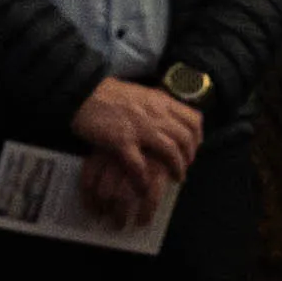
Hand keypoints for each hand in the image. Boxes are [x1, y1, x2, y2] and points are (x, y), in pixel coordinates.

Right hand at [69, 73, 201, 217]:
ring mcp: (140, 128)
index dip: (198, 136)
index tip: (195, 147)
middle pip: (185, 138)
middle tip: (185, 166)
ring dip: (176, 168)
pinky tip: (145, 187)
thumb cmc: (108, 94)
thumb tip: (168, 115)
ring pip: (170, 151)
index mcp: (161, 101)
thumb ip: (156, 105)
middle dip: (189, 156)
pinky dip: (144, 178)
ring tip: (176, 178)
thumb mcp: (141, 93)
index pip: (193, 118)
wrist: (83, 93)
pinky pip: (139, 165)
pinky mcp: (122, 141)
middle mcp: (155, 114)